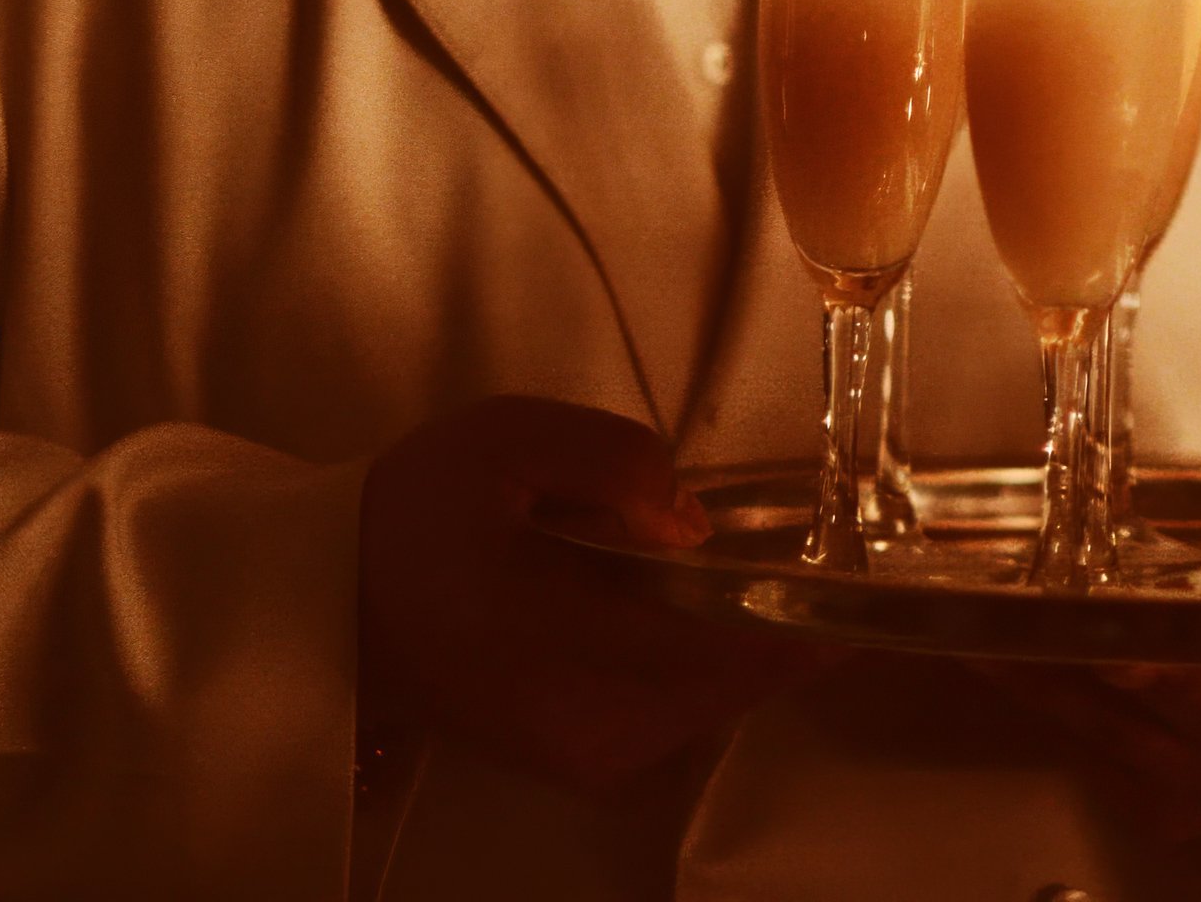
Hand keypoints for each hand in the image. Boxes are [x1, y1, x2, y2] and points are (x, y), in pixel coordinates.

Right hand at [358, 394, 812, 788]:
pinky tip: (713, 612)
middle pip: (733, 686)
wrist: (333, 600)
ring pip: (718, 705)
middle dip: (790, 627)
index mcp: (545, 638)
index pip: (707, 651)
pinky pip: (689, 716)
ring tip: (773, 583)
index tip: (867, 590)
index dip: (798, 624)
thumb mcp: (506, 438)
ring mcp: (583, 757)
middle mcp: (576, 722)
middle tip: (841, 568)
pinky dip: (718, 668)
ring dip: (757, 648)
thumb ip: (612, 460)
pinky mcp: (586, 763)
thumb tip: (694, 524)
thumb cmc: (419, 510)